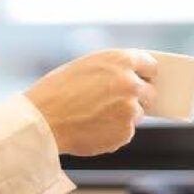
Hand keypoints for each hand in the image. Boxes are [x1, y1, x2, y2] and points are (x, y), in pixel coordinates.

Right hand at [24, 49, 156, 155]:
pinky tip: (92, 128)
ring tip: (94, 116)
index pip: (150, 65)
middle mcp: (130, 83)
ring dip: (123, 117)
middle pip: (150, 92)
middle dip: (138, 98)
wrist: (43, 121)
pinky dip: (113, 133)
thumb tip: (133, 79)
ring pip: (137, 114)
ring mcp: (130, 109)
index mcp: (120, 60)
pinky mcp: (125, 133)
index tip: (144, 79)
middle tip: (117, 103)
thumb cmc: (56, 92)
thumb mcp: (86, 67)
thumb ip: (113, 70)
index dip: (145, 73)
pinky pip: (125, 133)